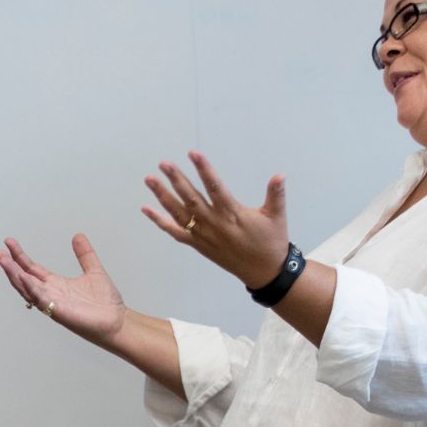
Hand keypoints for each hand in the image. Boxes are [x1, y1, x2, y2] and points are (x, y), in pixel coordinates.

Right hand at [0, 233, 128, 347]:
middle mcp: (50, 294)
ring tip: (3, 261)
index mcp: (55, 285)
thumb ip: (85, 254)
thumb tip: (78, 236)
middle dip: (10, 266)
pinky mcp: (59, 312)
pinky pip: (41, 299)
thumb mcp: (94, 271)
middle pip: (23, 278)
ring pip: (27, 289)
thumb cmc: (105, 303)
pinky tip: (23, 276)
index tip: (9, 242)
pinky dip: (31, 288)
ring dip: (14, 275)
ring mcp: (52, 304)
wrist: (118, 321)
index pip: (31, 268)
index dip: (20, 256)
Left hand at [142, 151, 289, 288]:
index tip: (193, 154)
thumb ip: (276, 194)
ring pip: (179, 213)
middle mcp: (214, 224)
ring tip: (150, 179)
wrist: (264, 272)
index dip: (204, 170)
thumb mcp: (277, 216)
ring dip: (163, 196)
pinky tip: (147, 209)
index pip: (215, 187)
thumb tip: (280, 175)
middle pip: (191, 198)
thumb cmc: (270, 242)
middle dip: (176, 179)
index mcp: (232, 214)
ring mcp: (203, 235)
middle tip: (163, 163)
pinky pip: (175, 232)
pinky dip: (160, 221)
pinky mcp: (198, 245)